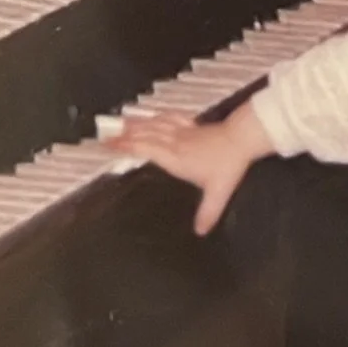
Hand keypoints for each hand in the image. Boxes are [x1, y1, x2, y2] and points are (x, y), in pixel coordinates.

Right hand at [115, 100, 273, 233]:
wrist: (242, 139)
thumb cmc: (228, 164)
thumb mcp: (218, 193)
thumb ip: (207, 212)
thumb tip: (200, 231)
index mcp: (175, 158)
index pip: (144, 149)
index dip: (125, 146)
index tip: (109, 145)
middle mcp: (174, 142)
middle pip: (144, 135)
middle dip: (123, 136)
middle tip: (105, 136)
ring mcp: (183, 132)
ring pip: (154, 125)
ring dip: (136, 123)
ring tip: (121, 122)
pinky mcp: (192, 126)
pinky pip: (170, 118)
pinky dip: (157, 116)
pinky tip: (153, 115)